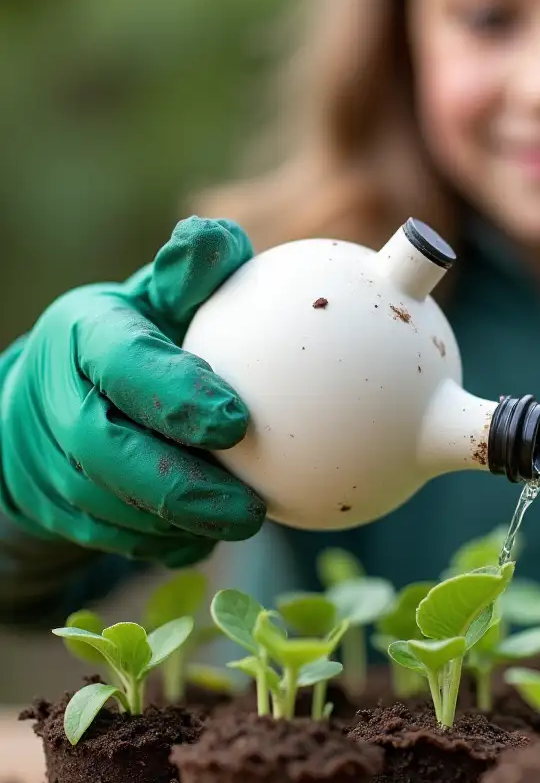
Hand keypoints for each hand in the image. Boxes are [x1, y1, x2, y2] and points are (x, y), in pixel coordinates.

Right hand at [0, 217, 265, 566]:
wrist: (60, 401)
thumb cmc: (139, 342)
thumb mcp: (158, 300)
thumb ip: (191, 276)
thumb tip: (219, 238)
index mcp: (82, 335)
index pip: (120, 363)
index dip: (172, 395)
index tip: (234, 423)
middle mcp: (54, 397)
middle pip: (106, 453)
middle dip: (180, 486)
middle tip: (250, 508)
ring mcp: (47, 461)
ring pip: (109, 510)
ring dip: (177, 524)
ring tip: (244, 523)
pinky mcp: (57, 510)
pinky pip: (113, 541)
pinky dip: (162, 544)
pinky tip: (207, 540)